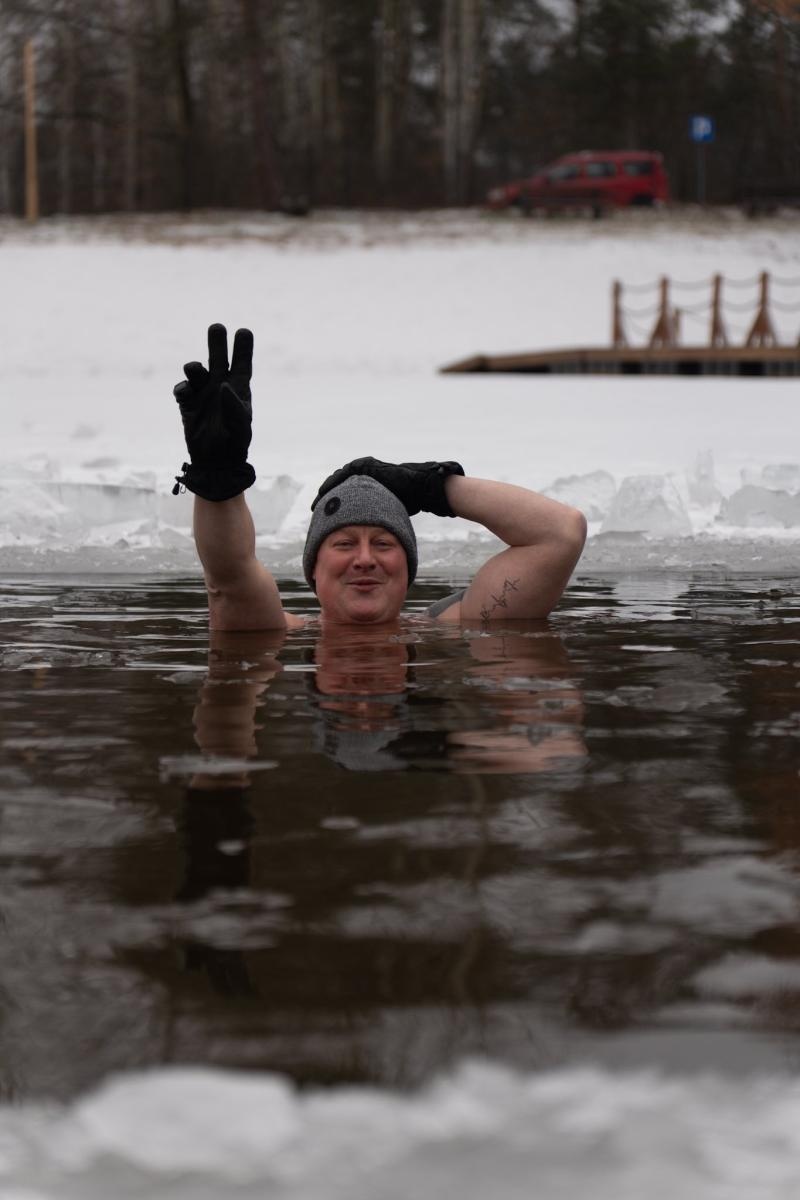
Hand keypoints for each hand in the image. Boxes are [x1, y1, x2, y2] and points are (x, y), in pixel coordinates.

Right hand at [172, 324, 255, 500]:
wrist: (216, 462)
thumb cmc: (235, 443)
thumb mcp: (240, 424)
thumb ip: (234, 404)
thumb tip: (223, 385)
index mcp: (239, 388)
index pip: (242, 362)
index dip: (243, 347)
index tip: (244, 331)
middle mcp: (220, 385)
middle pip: (218, 356)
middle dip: (216, 341)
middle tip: (217, 327)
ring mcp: (203, 393)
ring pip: (196, 369)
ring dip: (194, 366)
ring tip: (196, 371)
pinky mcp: (187, 404)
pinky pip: (182, 388)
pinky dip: (182, 388)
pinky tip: (186, 394)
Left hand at [312, 456, 464, 516]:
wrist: (420, 488)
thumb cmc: (408, 500)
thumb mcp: (387, 508)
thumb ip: (376, 514)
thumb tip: (369, 531)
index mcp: (365, 482)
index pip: (343, 494)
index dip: (332, 507)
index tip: (323, 519)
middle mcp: (362, 472)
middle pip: (337, 487)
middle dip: (325, 500)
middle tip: (315, 513)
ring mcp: (362, 467)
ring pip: (336, 481)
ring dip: (326, 493)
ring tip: (317, 508)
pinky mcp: (364, 466)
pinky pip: (342, 476)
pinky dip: (333, 486)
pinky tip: (325, 498)